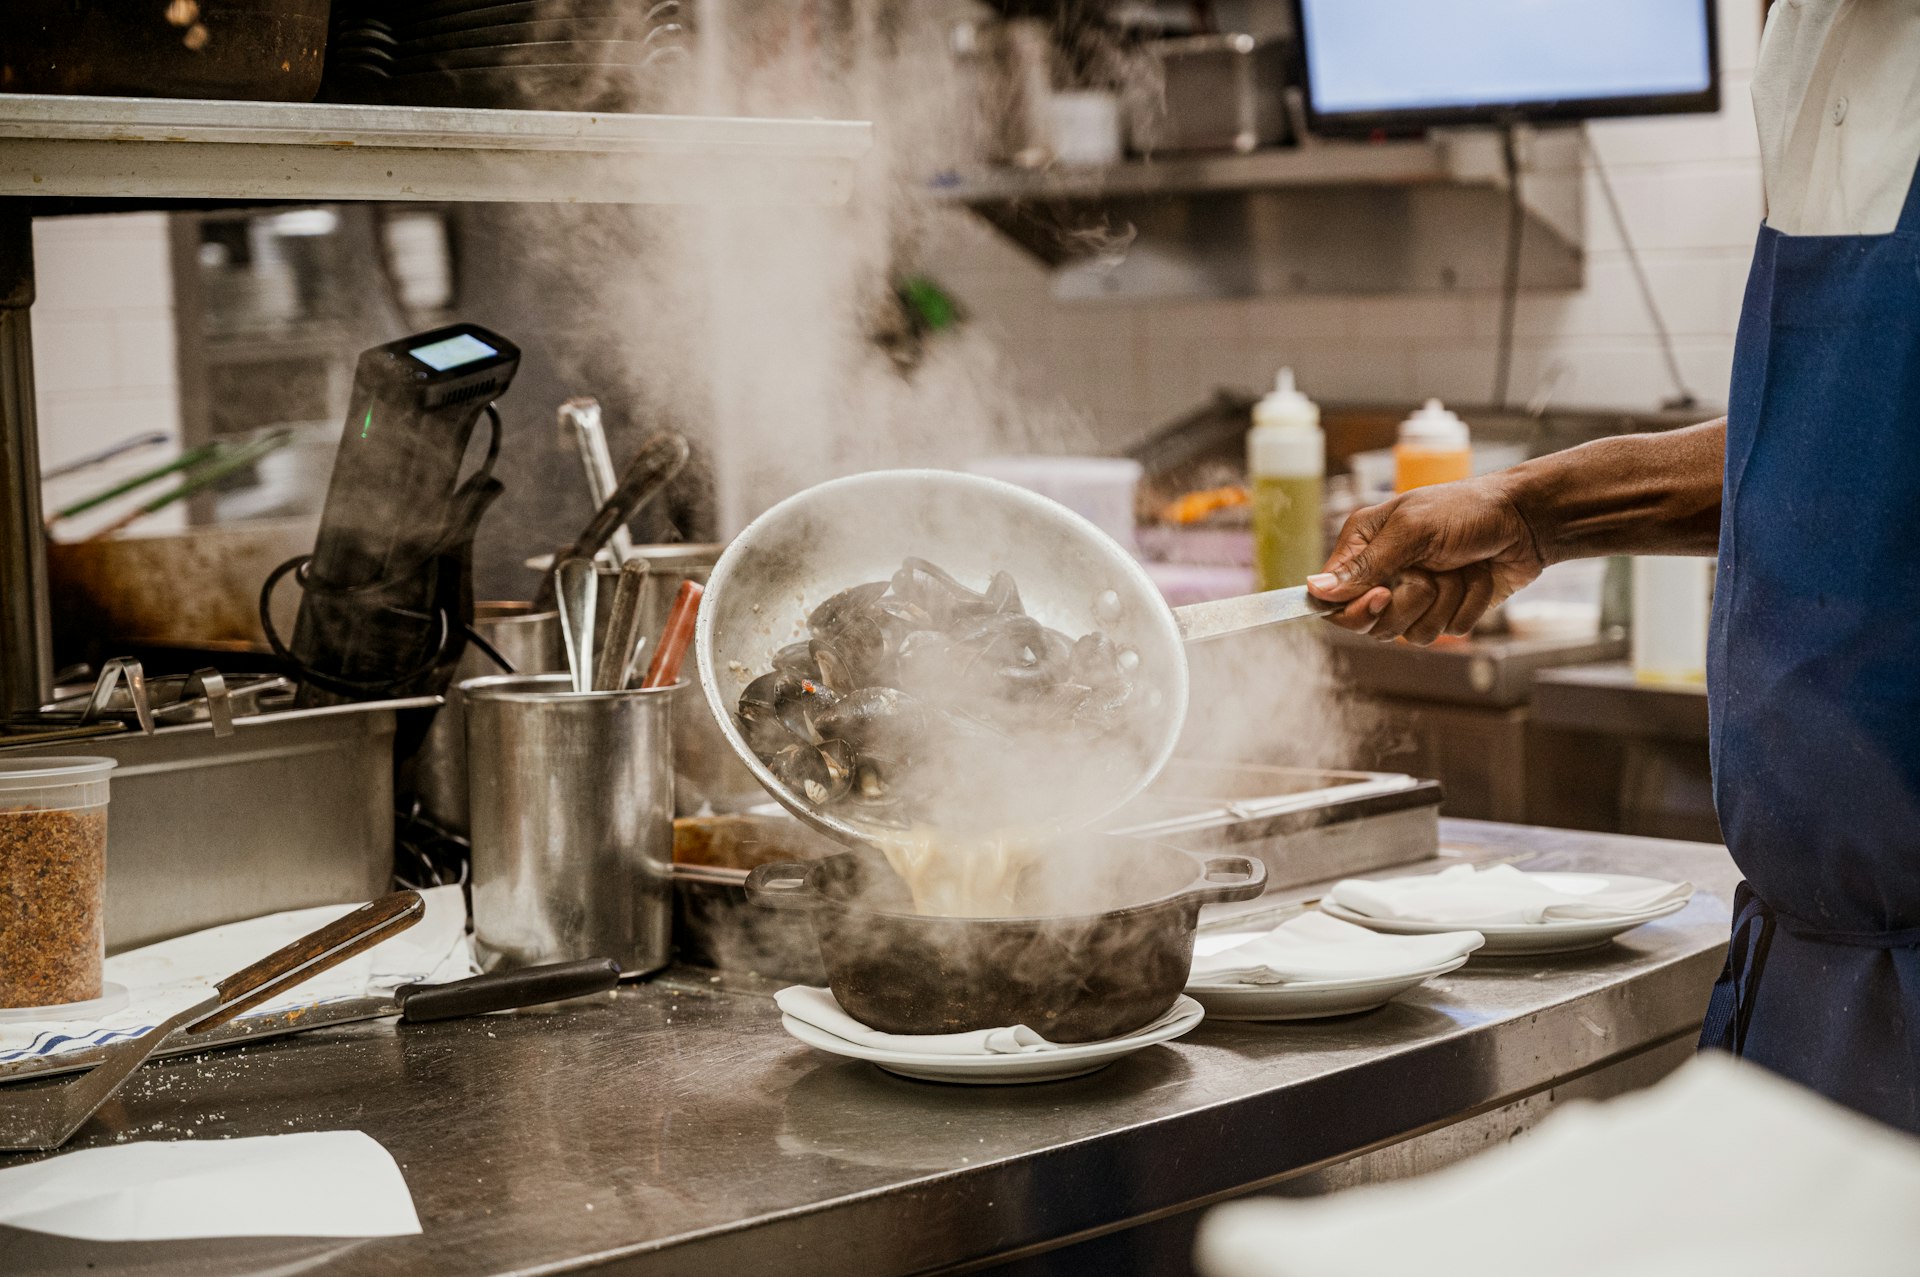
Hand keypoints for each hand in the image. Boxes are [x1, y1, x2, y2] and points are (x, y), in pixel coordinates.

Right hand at [1307, 476, 1545, 643]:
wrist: (1526, 520)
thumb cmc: (1468, 510)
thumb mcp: (1413, 530)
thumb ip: (1365, 565)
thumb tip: (1315, 590)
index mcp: (1364, 545)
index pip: (1333, 599)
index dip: (1354, 609)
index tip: (1382, 596)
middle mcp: (1385, 573)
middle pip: (1373, 625)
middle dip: (1410, 602)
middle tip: (1430, 573)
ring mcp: (1416, 596)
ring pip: (1413, 634)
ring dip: (1446, 601)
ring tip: (1460, 569)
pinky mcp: (1447, 610)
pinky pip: (1449, 631)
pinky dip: (1469, 605)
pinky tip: (1478, 577)